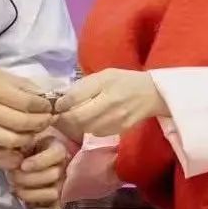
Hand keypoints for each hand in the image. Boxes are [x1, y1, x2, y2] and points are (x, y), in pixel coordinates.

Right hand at [0, 63, 53, 168]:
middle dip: (41, 123)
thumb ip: (16, 84)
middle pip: (23, 122)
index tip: (49, 106)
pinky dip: (11, 157)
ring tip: (34, 133)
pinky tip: (19, 153)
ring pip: (12, 140)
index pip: (27, 101)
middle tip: (47, 121)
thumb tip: (42, 96)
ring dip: (29, 139)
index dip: (44, 106)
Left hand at [6, 133, 70, 208]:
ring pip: (54, 193)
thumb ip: (10, 152)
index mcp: (57, 148)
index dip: (39, 161)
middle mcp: (65, 166)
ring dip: (31, 195)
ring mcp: (64, 185)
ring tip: (16, 190)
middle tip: (12, 177)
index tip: (22, 166)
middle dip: (29, 179)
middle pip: (54, 175)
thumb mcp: (18, 145)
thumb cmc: (23, 151)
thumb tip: (9, 162)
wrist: (26, 164)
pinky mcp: (60, 201)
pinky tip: (27, 205)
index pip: (56, 153)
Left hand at [53, 69, 167, 136]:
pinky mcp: (119, 131)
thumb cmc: (124, 80)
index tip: (56, 106)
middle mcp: (110, 104)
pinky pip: (96, 133)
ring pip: (85, 129)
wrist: (151, 93)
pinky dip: (88, 129)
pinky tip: (89, 123)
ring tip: (73, 119)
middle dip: (65, 119)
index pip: (75, 98)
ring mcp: (115, 120)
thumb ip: (83, 86)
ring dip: (75, 126)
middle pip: (78, 118)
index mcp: (104, 85)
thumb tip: (62, 99)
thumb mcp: (103, 75)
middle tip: (60, 116)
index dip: (61, 104)